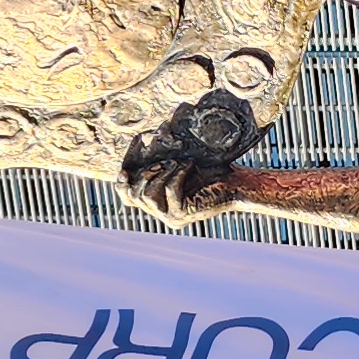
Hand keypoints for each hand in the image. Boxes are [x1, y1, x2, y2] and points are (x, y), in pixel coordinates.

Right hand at [119, 141, 241, 223]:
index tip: (123, 169)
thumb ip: (160, 161)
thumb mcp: (181, 164)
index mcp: (159, 202)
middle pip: (134, 196)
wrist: (238, 184)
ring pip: (147, 196)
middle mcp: (162, 213)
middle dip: (144, 174)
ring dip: (160, 174)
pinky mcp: (182, 214)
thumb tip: (141, 141)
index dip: (121, 184)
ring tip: (177, 162)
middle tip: (162, 161)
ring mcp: (171, 217)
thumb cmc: (213, 171)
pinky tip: (188, 165)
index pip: (128, 198)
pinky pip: (169, 190)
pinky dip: (176, 174)